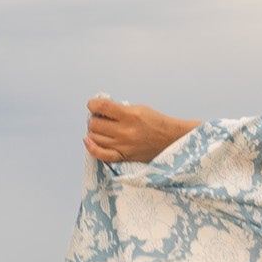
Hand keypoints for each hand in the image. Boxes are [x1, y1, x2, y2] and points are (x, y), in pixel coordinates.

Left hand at [84, 97, 198, 163]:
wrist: (172, 140)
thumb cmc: (156, 123)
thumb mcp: (139, 109)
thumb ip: (118, 109)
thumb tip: (99, 110)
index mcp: (130, 116)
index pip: (101, 107)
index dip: (92, 104)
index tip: (93, 105)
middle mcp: (125, 132)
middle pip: (94, 124)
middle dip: (95, 119)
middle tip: (102, 119)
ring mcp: (124, 146)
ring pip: (94, 137)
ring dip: (95, 132)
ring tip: (102, 129)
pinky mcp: (124, 157)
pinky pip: (101, 155)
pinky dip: (91, 147)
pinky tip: (89, 141)